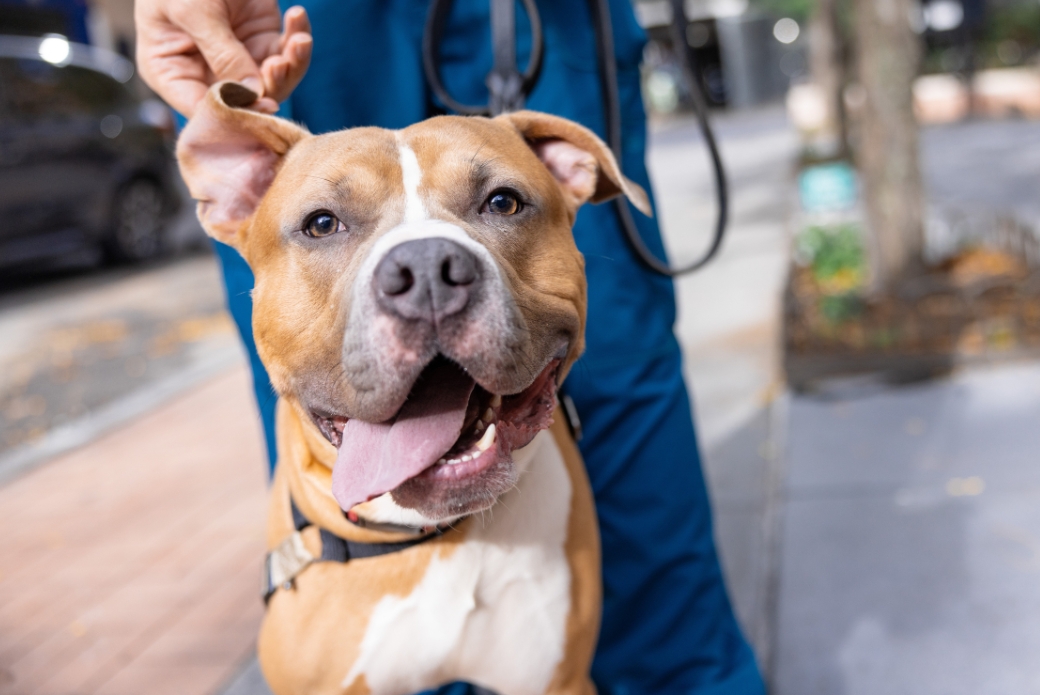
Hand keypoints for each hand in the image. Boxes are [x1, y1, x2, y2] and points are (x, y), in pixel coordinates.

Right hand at [135, 0, 311, 116]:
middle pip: (246, 102)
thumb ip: (220, 52)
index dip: (234, 114)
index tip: (262, 104)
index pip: (203, 110)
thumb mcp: (193, 10)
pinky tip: (297, 16)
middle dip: (270, 86)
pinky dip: (297, 38)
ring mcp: (237, 59)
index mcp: (172, 71)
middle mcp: (206, 72)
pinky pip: (287, 53)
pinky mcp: (262, 40)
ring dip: (291, 65)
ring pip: (274, 82)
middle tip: (280, 63)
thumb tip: (252, 94)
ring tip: (297, 41)